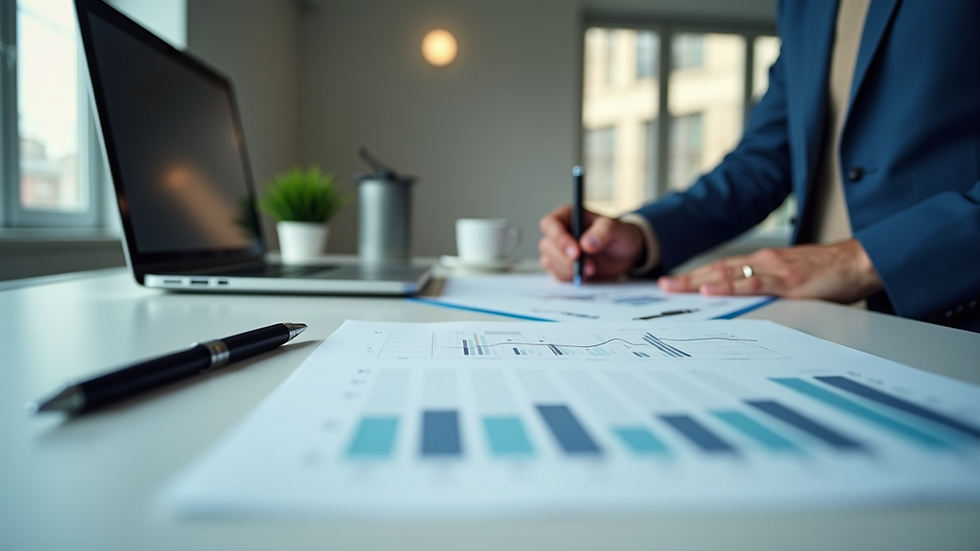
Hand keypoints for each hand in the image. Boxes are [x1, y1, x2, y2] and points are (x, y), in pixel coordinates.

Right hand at [538, 204, 645, 281]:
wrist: (625, 254)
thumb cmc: (619, 235)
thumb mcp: (617, 229)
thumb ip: (603, 232)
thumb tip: (586, 243)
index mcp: (568, 215)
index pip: (550, 223)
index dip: (559, 238)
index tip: (576, 252)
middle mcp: (560, 232)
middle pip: (547, 246)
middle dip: (566, 259)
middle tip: (588, 266)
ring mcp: (558, 251)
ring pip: (549, 262)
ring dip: (568, 270)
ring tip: (591, 270)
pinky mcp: (561, 267)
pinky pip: (556, 275)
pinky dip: (569, 278)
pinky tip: (584, 276)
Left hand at [657, 239, 882, 303]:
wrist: (858, 262)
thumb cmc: (828, 272)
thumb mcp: (791, 279)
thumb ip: (769, 287)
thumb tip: (748, 301)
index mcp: (762, 262)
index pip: (721, 269)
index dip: (696, 275)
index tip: (673, 283)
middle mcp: (763, 262)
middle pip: (717, 270)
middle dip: (688, 279)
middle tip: (662, 286)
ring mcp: (773, 270)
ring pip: (728, 275)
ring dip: (699, 281)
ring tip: (675, 287)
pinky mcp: (787, 281)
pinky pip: (753, 285)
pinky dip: (730, 288)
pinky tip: (712, 291)